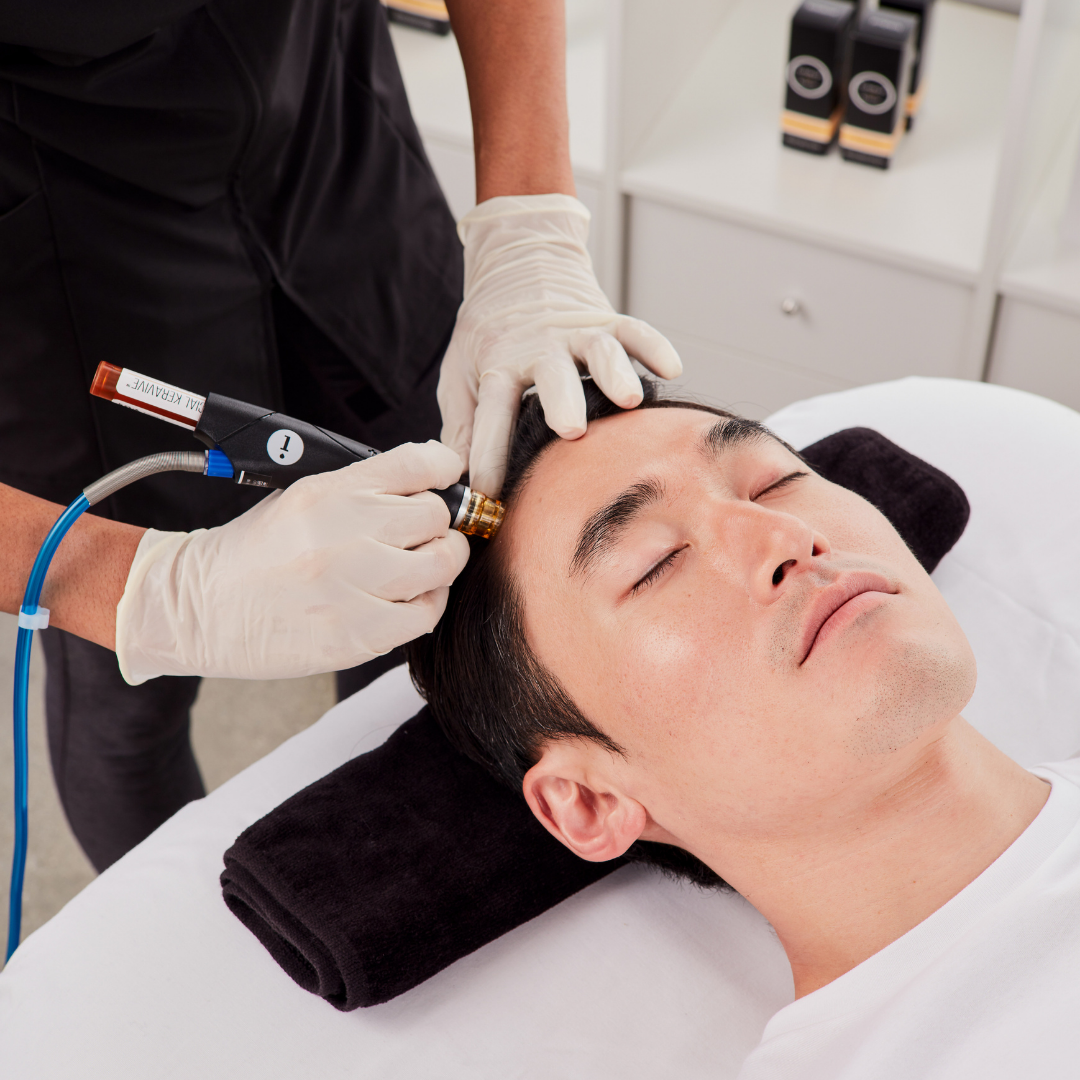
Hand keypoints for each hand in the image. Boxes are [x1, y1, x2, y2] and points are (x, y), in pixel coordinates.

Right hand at [114, 442, 470, 682]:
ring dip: (441, 563)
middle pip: (437, 516)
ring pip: (441, 564)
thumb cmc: (254, 552)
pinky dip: (428, 604)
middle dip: (440, 522)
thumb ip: (362, 489)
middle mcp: (343, 535)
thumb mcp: (300, 496)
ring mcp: (351, 587)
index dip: (444, 470)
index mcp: (328, 492)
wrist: (198, 607)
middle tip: (428, 533)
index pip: (418, 464)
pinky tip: (408, 599)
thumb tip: (428, 485)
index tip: (447, 480)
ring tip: (422, 566)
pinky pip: (426, 614)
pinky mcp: (356, 634)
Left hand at [437, 194, 682, 495]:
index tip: (489, 491)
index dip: (489, 453)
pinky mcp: (606, 319)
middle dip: (562, 402)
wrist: (517, 260)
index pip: (491, 412)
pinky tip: (670, 368)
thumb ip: (461, 426)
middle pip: (551, 376)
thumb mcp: (460, 373)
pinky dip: (652, 346)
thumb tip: (458, 479)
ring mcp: (576, 332)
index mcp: (498, 364)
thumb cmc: (487, 330)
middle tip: (571, 428)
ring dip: (614, 372)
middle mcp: (539, 348)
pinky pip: (634, 330)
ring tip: (629, 398)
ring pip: (598, 350)